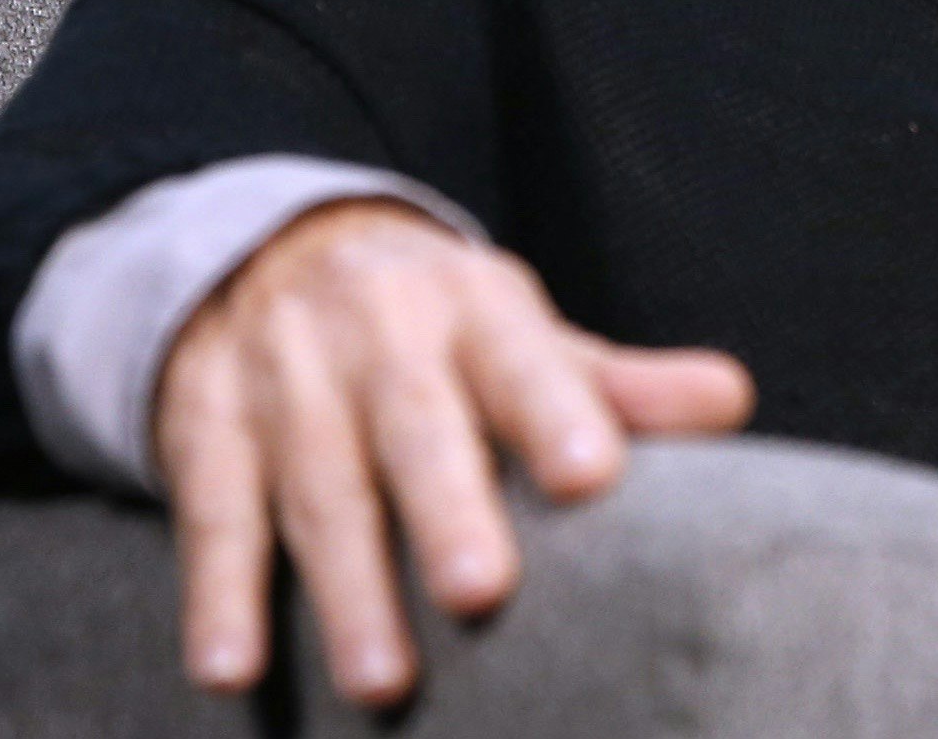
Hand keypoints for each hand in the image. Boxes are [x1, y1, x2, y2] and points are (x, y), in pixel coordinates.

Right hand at [153, 197, 753, 706]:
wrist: (267, 254)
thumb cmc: (437, 328)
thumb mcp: (521, 333)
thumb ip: (618, 383)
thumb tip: (732, 400)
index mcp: (473, 307)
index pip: (521, 358)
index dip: (555, 414)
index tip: (593, 478)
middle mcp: (376, 335)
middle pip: (413, 425)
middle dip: (445, 509)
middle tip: (480, 594)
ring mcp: (283, 381)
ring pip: (317, 487)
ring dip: (346, 588)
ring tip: (382, 683)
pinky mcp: (205, 428)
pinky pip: (211, 516)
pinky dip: (217, 598)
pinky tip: (229, 672)